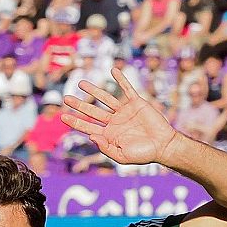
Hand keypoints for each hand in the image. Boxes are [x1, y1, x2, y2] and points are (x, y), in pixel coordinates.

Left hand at [63, 69, 178, 165]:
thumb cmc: (144, 154)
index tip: (63, 116)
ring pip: (106, 98)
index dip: (76, 121)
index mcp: (109, 134)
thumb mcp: (122, 156)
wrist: (163, 145)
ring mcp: (125, 111)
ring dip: (94, 90)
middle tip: (66, 98)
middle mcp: (114, 121)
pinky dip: (120, 79)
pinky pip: (127, 89)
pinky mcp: (136, 103)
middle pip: (93, 111)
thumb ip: (106, 148)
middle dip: (79, 105)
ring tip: (81, 83)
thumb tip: (91, 136)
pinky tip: (113, 70)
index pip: (88, 127)